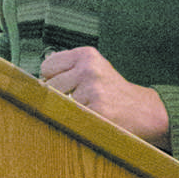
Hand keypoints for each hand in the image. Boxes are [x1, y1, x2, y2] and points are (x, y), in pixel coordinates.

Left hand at [40, 46, 170, 150]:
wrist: (145, 111)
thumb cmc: (113, 92)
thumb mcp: (94, 69)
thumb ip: (68, 69)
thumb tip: (34, 83)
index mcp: (87, 54)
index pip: (47, 66)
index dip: (51, 79)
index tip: (62, 87)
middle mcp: (89, 68)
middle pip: (48, 86)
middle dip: (57, 98)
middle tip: (76, 103)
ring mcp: (93, 90)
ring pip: (57, 104)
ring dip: (66, 112)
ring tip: (85, 111)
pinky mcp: (96, 111)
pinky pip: (70, 119)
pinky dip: (75, 123)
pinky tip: (90, 120)